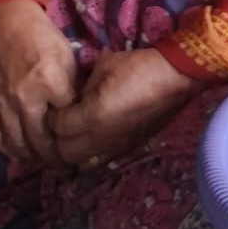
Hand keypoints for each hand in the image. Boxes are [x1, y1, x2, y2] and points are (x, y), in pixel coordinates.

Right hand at [0, 0, 77, 167]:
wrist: (0, 19)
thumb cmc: (39, 34)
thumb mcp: (67, 56)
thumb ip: (72, 88)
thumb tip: (78, 112)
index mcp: (50, 82)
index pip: (68, 120)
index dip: (77, 131)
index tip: (84, 138)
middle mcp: (24, 98)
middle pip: (42, 142)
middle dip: (56, 156)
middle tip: (67, 162)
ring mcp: (2, 103)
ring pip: (18, 145)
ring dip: (34, 158)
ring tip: (46, 161)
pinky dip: (9, 150)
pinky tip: (20, 152)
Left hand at [49, 48, 203, 168]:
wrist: (175, 77)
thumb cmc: (139, 66)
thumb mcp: (104, 65)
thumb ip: (82, 84)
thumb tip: (72, 95)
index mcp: (93, 115)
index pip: (57, 126)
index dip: (52, 115)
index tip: (52, 105)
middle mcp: (102, 138)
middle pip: (64, 153)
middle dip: (57, 138)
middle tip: (58, 122)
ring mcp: (116, 147)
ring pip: (82, 162)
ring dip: (73, 149)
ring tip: (72, 134)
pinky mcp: (128, 148)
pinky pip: (100, 160)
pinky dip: (91, 152)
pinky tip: (92, 137)